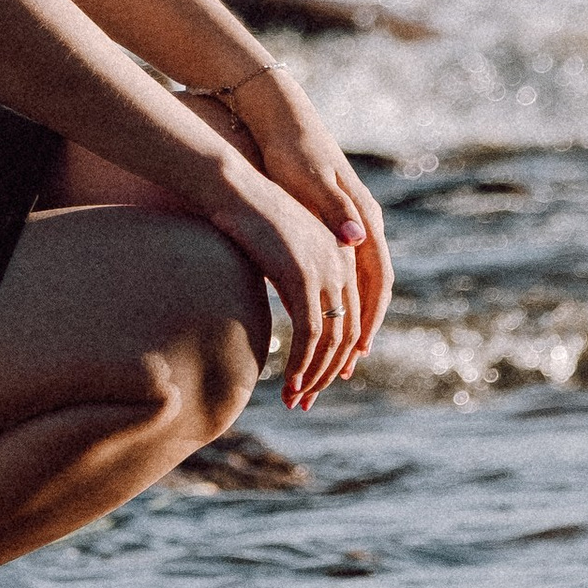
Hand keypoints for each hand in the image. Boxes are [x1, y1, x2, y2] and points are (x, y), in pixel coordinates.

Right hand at [206, 152, 367, 411]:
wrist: (233, 187)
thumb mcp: (284, 254)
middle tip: (307, 400)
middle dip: (327, 373)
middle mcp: (341, 262)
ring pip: (332, 339)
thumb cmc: (249, 216)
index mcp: (342, 255)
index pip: (354, 319)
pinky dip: (303, 362)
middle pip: (347, 334)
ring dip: (315, 375)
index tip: (320, 380)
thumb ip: (300, 284)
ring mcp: (325, 269)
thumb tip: (303, 322)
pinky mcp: (303, 275)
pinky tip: (291, 380)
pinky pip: (310, 332)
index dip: (338, 355)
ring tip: (296, 399)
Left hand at [233, 64, 391, 358]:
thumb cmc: (292, 148)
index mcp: (363, 217)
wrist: (282, 117)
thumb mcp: (309, 179)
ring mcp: (348, 225)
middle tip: (343, 371)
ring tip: (332, 360)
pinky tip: (319, 319)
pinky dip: (334, 302)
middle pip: (371, 290)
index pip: (377, 279)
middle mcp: (362, 224)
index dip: (369, 317)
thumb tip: (356, 237)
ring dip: (347, 322)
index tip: (357, 353)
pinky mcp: (330, 224)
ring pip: (356, 285)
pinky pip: (341, 273)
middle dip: (359, 331)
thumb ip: (334, 206)